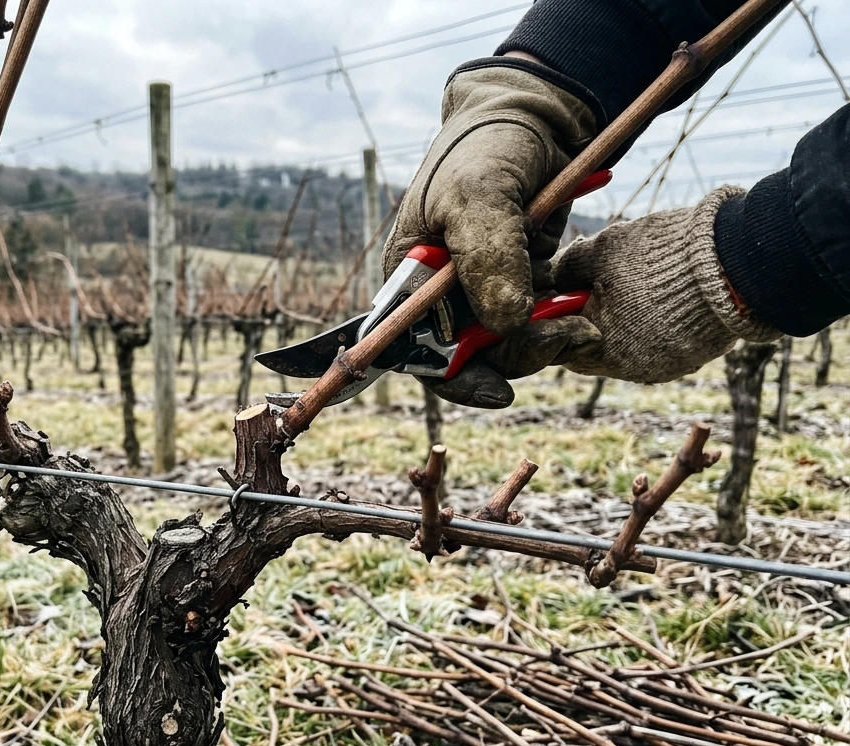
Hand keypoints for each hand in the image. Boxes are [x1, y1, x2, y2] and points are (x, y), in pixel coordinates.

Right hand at [382, 59, 598, 406]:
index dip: (453, 377)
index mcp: (408, 278)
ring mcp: (481, 289)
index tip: (499, 389)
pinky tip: (578, 312)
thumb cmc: (486, 146)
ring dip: (543, 341)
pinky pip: (534, 323)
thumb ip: (488, 258)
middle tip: (564, 337)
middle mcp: (440, 293)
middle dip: (514, 355)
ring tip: (580, 323)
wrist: (536, 112)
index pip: (416, 349)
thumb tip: (506, 324)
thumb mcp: (478, 195)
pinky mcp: (519, 282)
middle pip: (468, 355)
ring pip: (506, 344)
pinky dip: (556, 324)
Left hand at [550, 186, 780, 382]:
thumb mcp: (600, 251)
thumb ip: (566, 268)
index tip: (559, 291)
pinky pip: (657, 343)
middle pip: (591, 345)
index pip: (559, 342)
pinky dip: (651, 323)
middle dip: (589, 316)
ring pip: (625, 345)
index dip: (555, 315)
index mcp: (599, 350)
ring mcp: (663, 367)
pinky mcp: (690, 358)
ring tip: (634, 282)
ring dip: (621, 319)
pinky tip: (660, 294)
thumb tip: (549, 275)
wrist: (736, 263)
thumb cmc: (660, 256)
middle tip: (595, 283)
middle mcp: (629, 369)